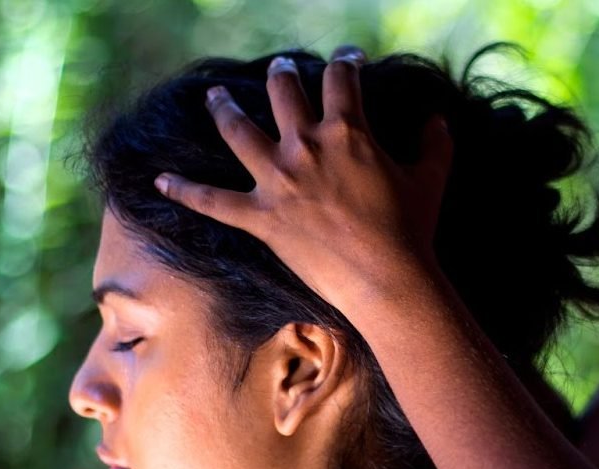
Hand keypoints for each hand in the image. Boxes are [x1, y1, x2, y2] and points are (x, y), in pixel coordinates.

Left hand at [153, 49, 453, 304]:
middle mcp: (306, 145)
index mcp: (348, 130)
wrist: (388, 279)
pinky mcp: (261, 217)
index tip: (348, 59)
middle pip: (283, 91)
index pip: (341, 78)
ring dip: (224, 108)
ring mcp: (278, 180)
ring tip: (215, 96)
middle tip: (280, 69)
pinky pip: (212, 201)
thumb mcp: (431, 179)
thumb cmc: (413, 229)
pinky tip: (159, 179)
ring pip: (238, 130)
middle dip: (282, 74)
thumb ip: (436, 144)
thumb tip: (439, 120)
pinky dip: (184, 190)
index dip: (344, 62)